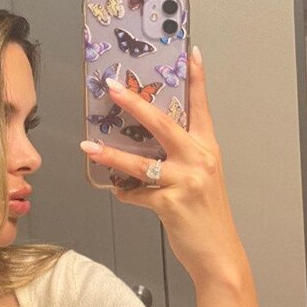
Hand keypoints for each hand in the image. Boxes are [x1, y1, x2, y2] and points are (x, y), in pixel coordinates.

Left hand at [79, 48, 248, 283]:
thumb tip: (144, 147)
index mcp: (207, 148)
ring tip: (88, 147)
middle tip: (111, 88)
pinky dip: (125, 193)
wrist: (218, 254)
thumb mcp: (200, 177)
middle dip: (133, 103)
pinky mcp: (170, 203)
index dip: (197, 78)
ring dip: (109, 155)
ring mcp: (185, 180)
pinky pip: (136, 193)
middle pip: (161, 123)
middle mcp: (198, 159)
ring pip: (139, 162)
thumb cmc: (206, 214)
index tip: (192, 52)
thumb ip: (178, 158)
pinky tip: (121, 194)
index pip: (201, 106)